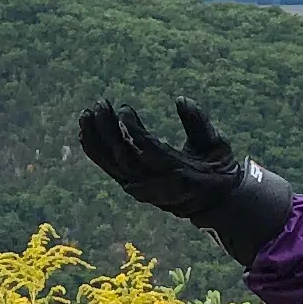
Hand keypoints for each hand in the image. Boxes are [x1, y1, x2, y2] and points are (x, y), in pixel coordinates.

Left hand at [75, 100, 295, 262]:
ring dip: (97, 138)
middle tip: (99, 104)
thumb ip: (198, 123)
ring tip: (86, 114)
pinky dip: (95, 152)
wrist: (214, 203)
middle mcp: (155, 183)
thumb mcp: (216, 145)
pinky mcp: (132, 186)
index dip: (132, 130)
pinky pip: (109, 169)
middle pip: (123, 156)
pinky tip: (85, 133)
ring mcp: (141, 187)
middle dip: (107, 129)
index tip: (122, 109)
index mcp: (177, 171)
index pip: (147, 151)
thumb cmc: (217, 168)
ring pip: (112, 164)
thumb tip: (181, 100)